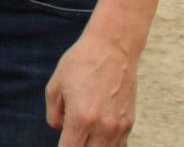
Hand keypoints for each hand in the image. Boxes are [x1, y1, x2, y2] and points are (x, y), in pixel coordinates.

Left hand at [45, 29, 137, 144]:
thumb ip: (54, 115)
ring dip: (93, 146)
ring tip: (83, 132)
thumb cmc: (80, 63)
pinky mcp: (130, 122)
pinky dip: (107, 144)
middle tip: (71, 135)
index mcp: (81, 118)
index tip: (61, 143)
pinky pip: (119, 145)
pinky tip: (97, 135)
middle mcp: (103, 126)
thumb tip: (61, 130)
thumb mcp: (55, 86)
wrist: (113, 47)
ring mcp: (119, 126)